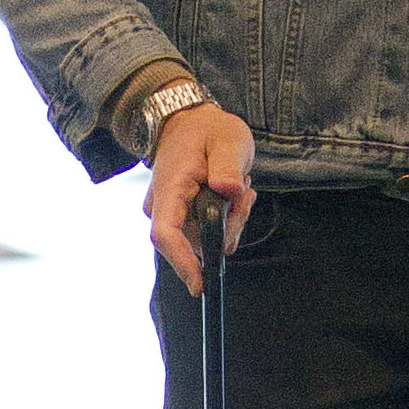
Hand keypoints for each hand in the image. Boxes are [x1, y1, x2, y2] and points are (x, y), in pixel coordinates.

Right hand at [145, 100, 256, 293]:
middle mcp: (163, 208)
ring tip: (239, 186)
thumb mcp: (227, 138)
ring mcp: (172, 216)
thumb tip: (229, 190)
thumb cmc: (207, 130)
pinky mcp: (184, 220)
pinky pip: (211, 234)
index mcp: (169, 188)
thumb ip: (228, 164)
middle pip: (196, 242)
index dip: (182, 262)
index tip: (200, 284)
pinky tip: (233, 194)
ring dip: (233, 219)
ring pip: (208, 240)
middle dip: (229, 225)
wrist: (190, 124)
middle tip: (245, 192)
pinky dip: (229, 219)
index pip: (166, 234)